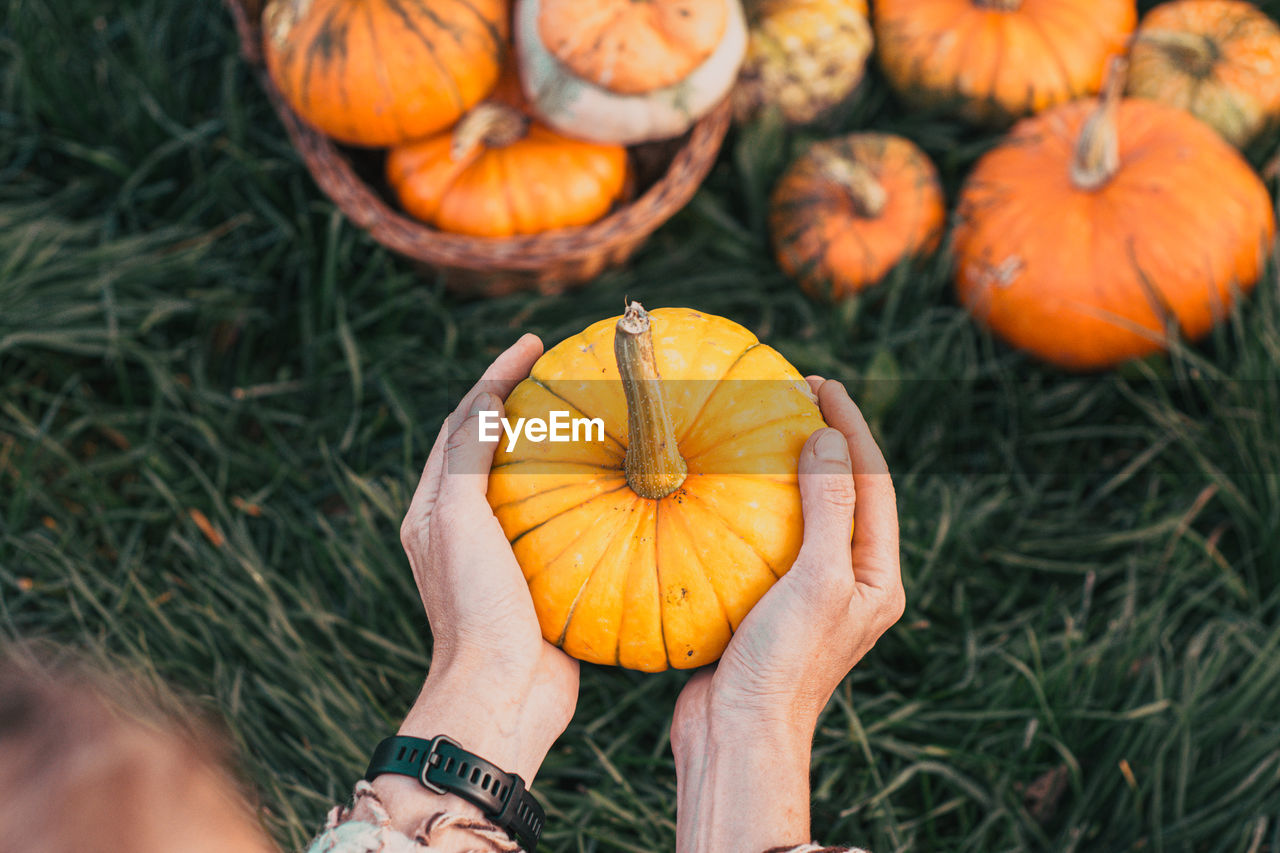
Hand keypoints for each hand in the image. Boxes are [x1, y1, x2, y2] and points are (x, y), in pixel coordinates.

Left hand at [371, 334, 578, 834]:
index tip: (533, 344)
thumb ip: (466, 460)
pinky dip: (583, 489)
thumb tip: (487, 403)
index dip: (495, 377)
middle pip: (493, 444)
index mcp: (433, 508)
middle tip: (565, 368)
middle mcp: (463, 525)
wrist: (502, 692)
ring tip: (594, 410)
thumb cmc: (474, 608)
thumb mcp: (459, 522)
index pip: (463, 423)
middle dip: (523, 400)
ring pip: (530, 479)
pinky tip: (616, 479)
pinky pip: (562, 518)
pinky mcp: (538, 574)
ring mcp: (502, 551)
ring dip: (555, 442)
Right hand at [670, 378, 903, 852]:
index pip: (873, 483)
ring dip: (784, 469)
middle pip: (843, 492)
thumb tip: (828, 436)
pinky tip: (716, 487)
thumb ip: (829, 508)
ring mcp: (805, 594)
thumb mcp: (818, 581)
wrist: (736, 734)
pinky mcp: (764, 604)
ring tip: (756, 425)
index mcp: (877, 577)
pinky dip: (745, 507)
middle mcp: (848, 582)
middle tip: (791, 392)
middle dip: (823, 440)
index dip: (851, 428)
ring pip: (801, 513)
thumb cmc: (785, 664)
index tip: (820, 384)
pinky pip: (760, 540)